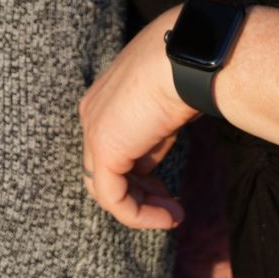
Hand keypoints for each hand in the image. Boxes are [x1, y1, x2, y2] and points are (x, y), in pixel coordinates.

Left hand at [79, 7, 193, 230]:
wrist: (186, 59)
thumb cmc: (185, 73)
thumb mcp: (164, 110)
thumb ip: (152, 134)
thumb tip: (158, 158)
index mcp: (104, 101)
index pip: (112, 150)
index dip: (139, 178)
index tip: (167, 192)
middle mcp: (93, 114)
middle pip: (105, 171)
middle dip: (140, 195)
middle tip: (172, 208)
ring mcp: (94, 130)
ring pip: (106, 188)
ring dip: (142, 210)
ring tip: (174, 217)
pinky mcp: (104, 148)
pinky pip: (114, 197)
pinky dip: (139, 215)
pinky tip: (166, 218)